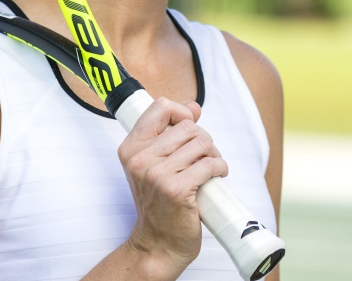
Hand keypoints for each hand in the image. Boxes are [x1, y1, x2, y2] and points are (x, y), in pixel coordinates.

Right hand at [117, 98, 227, 276]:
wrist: (157, 244)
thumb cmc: (159, 202)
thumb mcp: (154, 165)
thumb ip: (170, 133)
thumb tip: (194, 107)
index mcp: (131, 148)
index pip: (160, 107)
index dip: (181, 113)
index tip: (189, 129)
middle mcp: (140, 159)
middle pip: (189, 127)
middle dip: (203, 141)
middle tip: (203, 158)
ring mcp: (157, 175)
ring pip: (203, 143)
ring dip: (214, 155)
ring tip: (209, 169)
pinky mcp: (176, 190)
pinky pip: (210, 164)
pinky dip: (220, 168)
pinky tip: (217, 177)